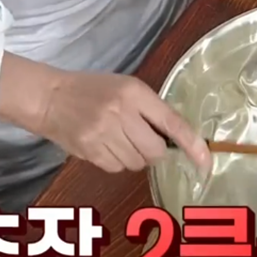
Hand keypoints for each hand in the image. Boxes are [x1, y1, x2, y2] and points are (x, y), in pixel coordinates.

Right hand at [39, 71, 209, 172]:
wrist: (50, 98)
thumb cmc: (94, 90)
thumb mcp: (127, 88)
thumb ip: (152, 110)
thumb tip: (179, 139)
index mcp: (134, 93)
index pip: (172, 123)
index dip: (192, 145)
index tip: (206, 161)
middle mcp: (120, 113)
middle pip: (156, 151)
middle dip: (155, 151)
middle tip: (142, 138)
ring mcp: (103, 134)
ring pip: (137, 163)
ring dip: (135, 156)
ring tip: (119, 139)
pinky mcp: (90, 151)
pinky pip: (118, 168)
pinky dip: (117, 161)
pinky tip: (105, 145)